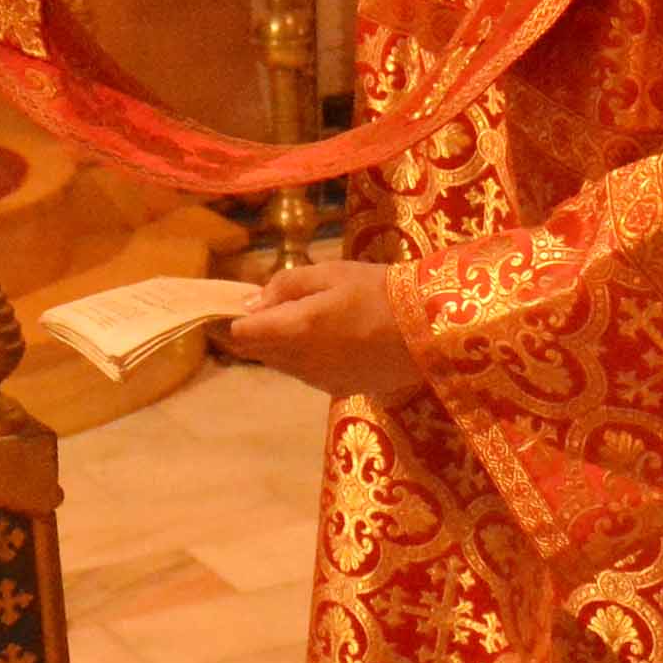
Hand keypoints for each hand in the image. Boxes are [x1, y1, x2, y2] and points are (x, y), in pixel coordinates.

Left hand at [214, 261, 422, 401]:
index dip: (233, 321)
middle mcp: (300, 361)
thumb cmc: (379, 290)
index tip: (236, 307)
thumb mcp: (331, 273)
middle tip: (272, 308)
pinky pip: (307, 374)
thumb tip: (250, 303)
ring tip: (308, 320)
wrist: (430, 329)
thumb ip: (285, 286)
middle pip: (258, 352)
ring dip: (281, 346)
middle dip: (256, 333)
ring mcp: (320, 380)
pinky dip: (306, 358)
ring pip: (282, 365)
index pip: (242, 334)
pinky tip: (332, 340)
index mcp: (295, 329)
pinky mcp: (339, 390)